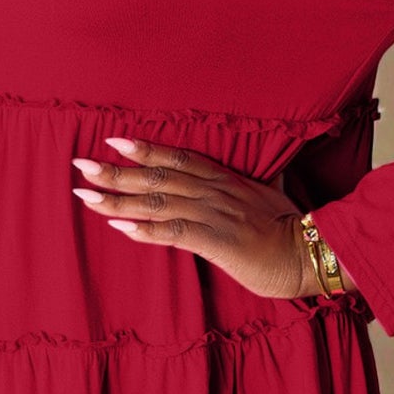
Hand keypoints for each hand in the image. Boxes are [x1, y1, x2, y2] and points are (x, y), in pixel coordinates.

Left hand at [70, 135, 322, 301]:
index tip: (113, 141)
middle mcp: (215, 192)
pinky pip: (174, 232)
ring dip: (119, 200)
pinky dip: (145, 229)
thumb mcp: (273, 195)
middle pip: (157, 177)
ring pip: (158, 202)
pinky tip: (119, 227)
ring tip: (86, 196)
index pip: (178, 158)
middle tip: (80, 166)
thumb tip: (266, 172)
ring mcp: (214, 214)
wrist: (313, 252)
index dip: (145, 149)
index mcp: (226, 180)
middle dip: (116, 172)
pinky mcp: (216, 241)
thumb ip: (261, 182)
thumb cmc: (293, 228)